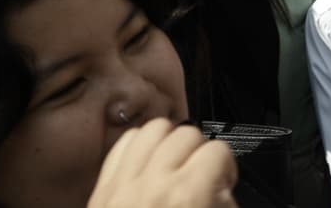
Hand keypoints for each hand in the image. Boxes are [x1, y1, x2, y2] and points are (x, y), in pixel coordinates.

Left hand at [88, 120, 237, 207]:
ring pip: (154, 129)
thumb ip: (225, 203)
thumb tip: (224, 187)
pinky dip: (139, 146)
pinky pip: (123, 144)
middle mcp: (154, 185)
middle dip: (200, 150)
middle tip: (201, 174)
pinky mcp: (103, 191)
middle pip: (187, 134)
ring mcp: (124, 185)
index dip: (227, 165)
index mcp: (185, 197)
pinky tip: (148, 164)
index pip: (218, 151)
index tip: (223, 181)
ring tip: (175, 163)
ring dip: (169, 141)